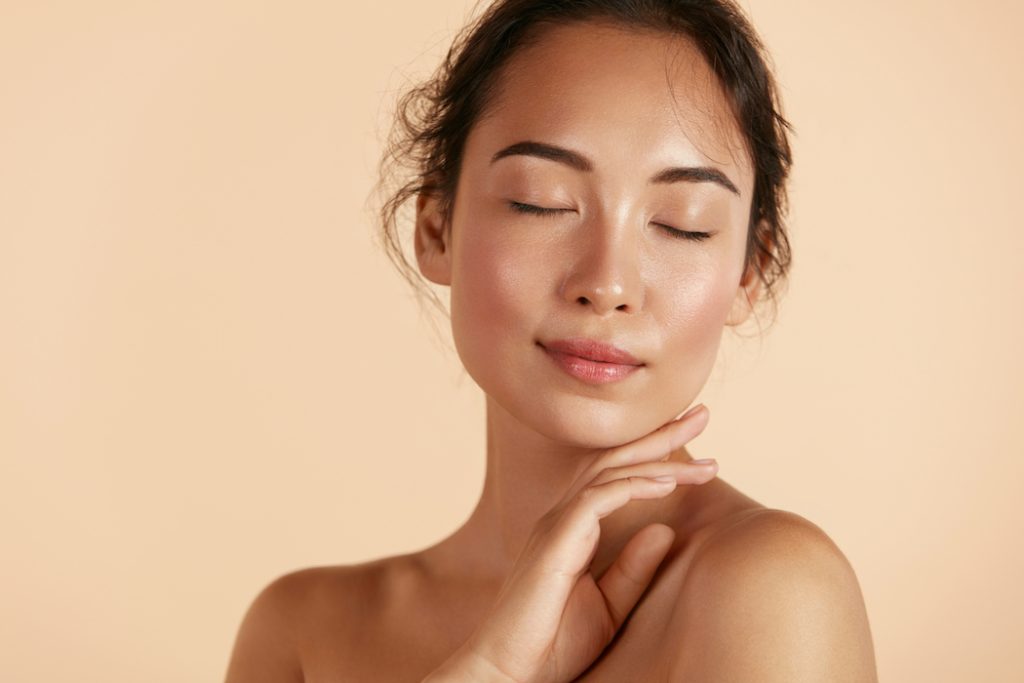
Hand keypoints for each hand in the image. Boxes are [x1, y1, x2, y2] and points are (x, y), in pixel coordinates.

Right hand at [428, 404, 716, 682]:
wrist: (510, 673)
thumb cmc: (553, 646)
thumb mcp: (610, 605)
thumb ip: (635, 567)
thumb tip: (666, 529)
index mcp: (573, 529)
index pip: (617, 476)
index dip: (656, 455)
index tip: (700, 448)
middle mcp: (563, 517)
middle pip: (616, 460)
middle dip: (660, 435)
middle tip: (702, 414)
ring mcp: (556, 525)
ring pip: (611, 472)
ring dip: (659, 457)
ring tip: (701, 449)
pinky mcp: (556, 540)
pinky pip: (599, 499)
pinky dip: (634, 485)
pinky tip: (667, 481)